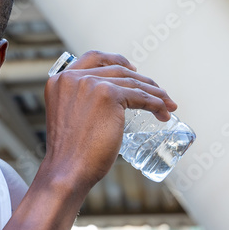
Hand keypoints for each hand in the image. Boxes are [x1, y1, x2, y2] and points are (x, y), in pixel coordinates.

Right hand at [40, 50, 176, 190]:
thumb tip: (104, 107)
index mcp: (60, 81)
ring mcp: (91, 84)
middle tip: (159, 94)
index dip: (115, 60)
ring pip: (132, 83)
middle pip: (118, 70)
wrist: (67, 171)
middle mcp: (74, 77)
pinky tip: (163, 112)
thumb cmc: (70, 155)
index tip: (133, 68)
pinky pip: (140, 96)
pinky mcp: (109, 95)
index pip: (92, 58)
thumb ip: (79, 106)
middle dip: (143, 81)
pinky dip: (156, 103)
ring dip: (155, 93)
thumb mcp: (68, 120)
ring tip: (168, 105)